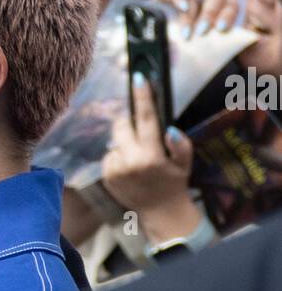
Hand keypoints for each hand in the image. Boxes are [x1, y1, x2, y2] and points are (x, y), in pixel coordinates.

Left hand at [102, 74, 198, 242]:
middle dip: (130, 123)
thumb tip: (171, 130)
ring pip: (115, 141)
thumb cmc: (174, 183)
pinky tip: (130, 167)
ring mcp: (115, 171)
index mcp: (151, 156)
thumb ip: (181, 145)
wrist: (160, 212)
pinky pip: (109, 155)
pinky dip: (118, 156)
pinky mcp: (106, 177)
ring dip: (125, 143)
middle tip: (141, 133)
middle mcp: (130, 162)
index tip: (139, 77)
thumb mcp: (184, 163)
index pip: (146, 119)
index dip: (142, 96)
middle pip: (122, 125)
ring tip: (139, 157)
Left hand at [150, 0, 237, 37]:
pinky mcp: (223, 1)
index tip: (182, 7)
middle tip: (201, 31)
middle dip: (207, 10)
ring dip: (224, 13)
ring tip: (219, 31)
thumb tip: (156, 51)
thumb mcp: (152, 22)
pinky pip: (233, 5)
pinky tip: (226, 32)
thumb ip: (153, 31)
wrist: (167, 24)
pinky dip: (231, 17)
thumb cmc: (159, 21)